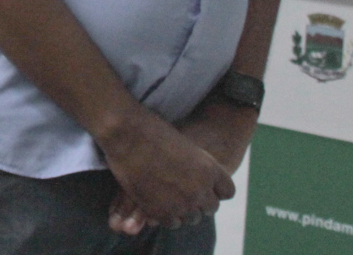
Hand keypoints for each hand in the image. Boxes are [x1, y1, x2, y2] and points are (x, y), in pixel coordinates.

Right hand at [97, 103, 234, 234]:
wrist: (126, 133)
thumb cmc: (152, 131)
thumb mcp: (185, 145)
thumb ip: (198, 167)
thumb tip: (199, 182)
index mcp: (211, 170)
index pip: (227, 192)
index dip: (214, 189)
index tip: (203, 185)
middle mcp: (200, 189)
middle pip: (211, 207)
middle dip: (199, 201)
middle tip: (182, 191)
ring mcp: (182, 203)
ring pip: (192, 218)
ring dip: (184, 210)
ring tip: (168, 197)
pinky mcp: (161, 212)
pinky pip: (172, 223)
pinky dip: (166, 215)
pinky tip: (157, 202)